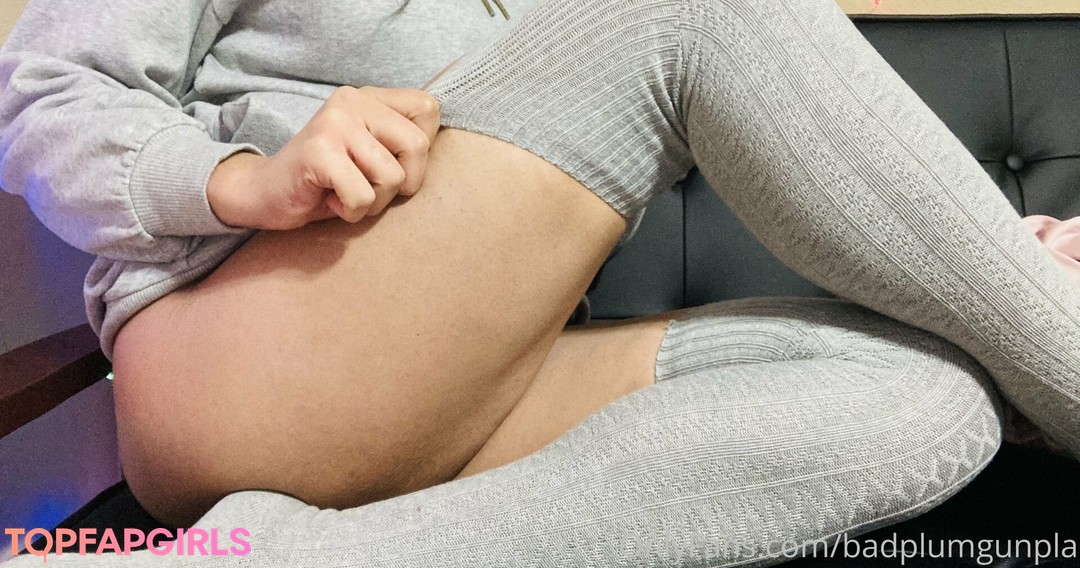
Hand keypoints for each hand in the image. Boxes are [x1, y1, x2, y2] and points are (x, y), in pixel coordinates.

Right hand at [207, 86, 439, 229]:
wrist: (265, 194)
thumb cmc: (328, 182)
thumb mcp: (372, 156)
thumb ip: (402, 142)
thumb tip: (442, 142)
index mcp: (370, 97)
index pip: (429, 108)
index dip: (420, 150)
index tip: (391, 164)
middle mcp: (352, 100)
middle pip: (417, 146)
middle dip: (401, 183)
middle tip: (368, 187)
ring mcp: (334, 122)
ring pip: (392, 176)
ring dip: (373, 201)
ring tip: (345, 193)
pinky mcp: (318, 151)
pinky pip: (363, 195)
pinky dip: (351, 211)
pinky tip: (329, 200)